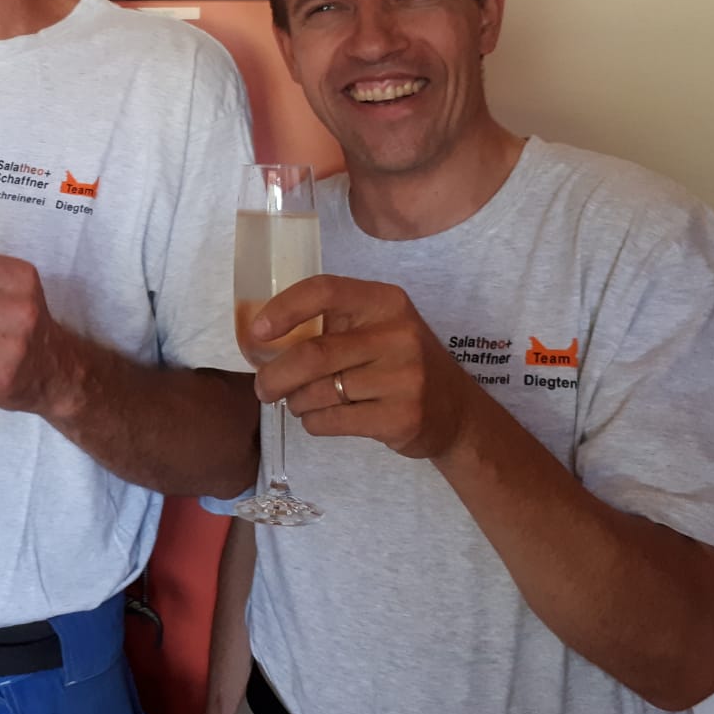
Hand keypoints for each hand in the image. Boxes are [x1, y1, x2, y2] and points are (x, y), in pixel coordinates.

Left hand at [248, 275, 477, 459]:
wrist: (456, 411)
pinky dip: (313, 422)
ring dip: (296, 402)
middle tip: (262, 387)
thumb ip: (334, 324)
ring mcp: (404, 378)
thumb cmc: (399, 363)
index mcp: (386, 301)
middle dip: (275, 375)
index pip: (324, 291)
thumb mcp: (379, 327)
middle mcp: (398, 335)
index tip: (257, 333)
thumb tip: (262, 338)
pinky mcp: (401, 418)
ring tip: (299, 402)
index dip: (284, 308)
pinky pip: (332, 421)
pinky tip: (319, 418)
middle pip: (313, 354)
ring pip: (319, 392)